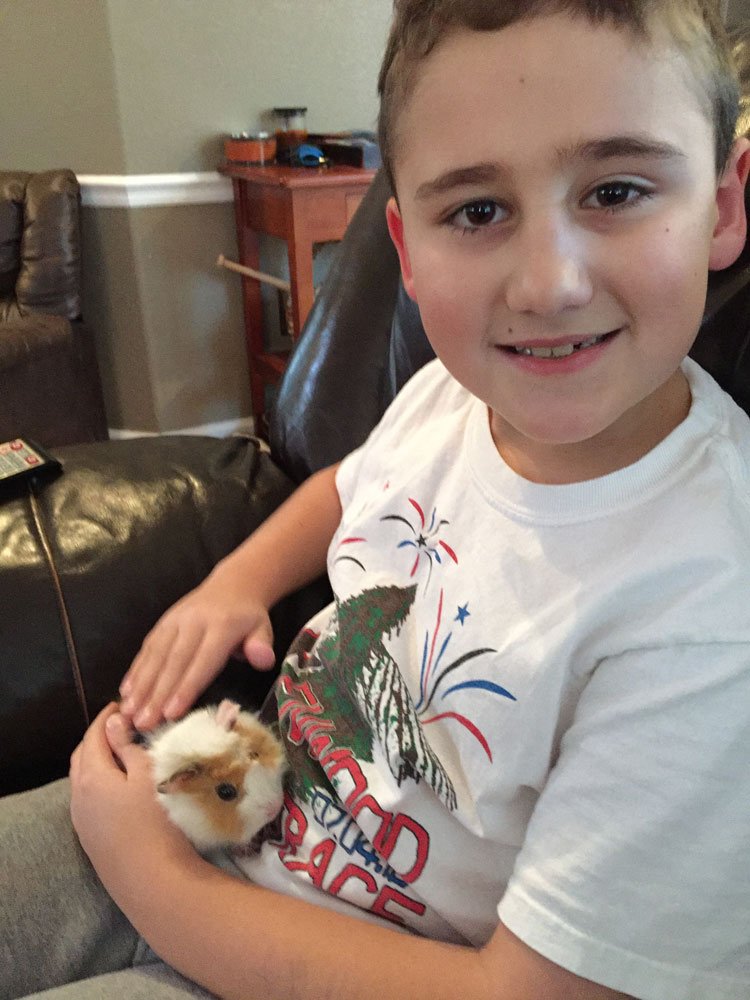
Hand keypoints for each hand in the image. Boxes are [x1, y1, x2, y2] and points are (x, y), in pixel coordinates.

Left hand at [69, 705, 192, 888]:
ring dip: (98, 762)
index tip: (122, 705)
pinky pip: (88, 800)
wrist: (153, 883)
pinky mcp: (92, 840)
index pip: (93, 736)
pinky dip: (100, 783)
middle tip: (121, 725)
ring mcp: (82, 821)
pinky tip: (119, 787)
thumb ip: (128, 747)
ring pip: (83, 781)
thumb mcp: (149, 775)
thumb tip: (114, 722)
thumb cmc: (157, 821)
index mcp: (91, 776)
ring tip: (122, 752)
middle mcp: (78, 797)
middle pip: (82, 757)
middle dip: (98, 738)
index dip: (106, 718)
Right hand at [119, 565, 275, 729]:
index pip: (202, 661)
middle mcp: (194, 622)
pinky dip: (135, 669)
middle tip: (143, 723)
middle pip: (174, 661)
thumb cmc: (248, 618)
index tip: (171, 713)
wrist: (233, 585)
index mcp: (221, 626)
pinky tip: (126, 691)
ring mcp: (175, 620)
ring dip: (140, 685)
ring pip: (156, 655)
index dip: (186, 687)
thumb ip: (262, 645)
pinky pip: (148, 646)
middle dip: (157, 694)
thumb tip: (263, 660)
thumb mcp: (263, 628)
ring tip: (128, 712)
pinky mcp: (163, 621)